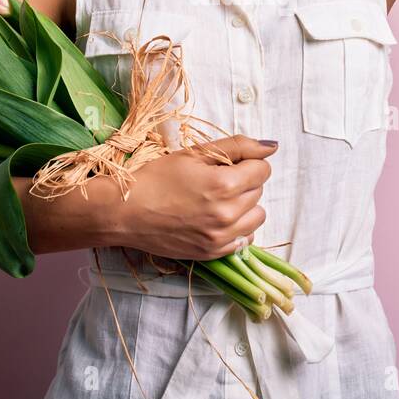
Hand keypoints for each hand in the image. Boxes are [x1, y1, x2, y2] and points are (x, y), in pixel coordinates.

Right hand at [117, 134, 276, 261]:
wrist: (125, 212)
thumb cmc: (156, 177)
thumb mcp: (194, 154)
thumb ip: (237, 146)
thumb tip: (272, 146)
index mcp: (224, 185)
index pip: (262, 169)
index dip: (247, 161)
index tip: (228, 163)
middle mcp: (228, 214)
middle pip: (259, 190)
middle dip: (244, 181)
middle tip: (215, 179)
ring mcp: (221, 237)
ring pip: (257, 216)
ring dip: (245, 205)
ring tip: (219, 200)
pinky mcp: (214, 253)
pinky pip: (245, 239)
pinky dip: (237, 227)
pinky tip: (216, 219)